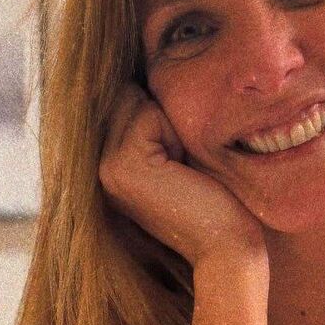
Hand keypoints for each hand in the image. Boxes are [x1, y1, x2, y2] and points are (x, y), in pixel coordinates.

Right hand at [98, 82, 266, 267]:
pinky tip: (183, 169)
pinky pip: (148, 114)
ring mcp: (105, 168)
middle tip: (182, 164)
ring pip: (137, 102)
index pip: (123, 102)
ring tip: (183, 167)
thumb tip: (141, 77)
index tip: (179, 162)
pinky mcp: (122, 166)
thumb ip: (151, 125)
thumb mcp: (176, 156)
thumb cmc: (215, 203)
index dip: (160, 116)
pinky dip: (175, 133)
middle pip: (126, 96)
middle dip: (161, 115)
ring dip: (170, 124)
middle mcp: (97, 168)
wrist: (227, 247)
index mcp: (107, 166)